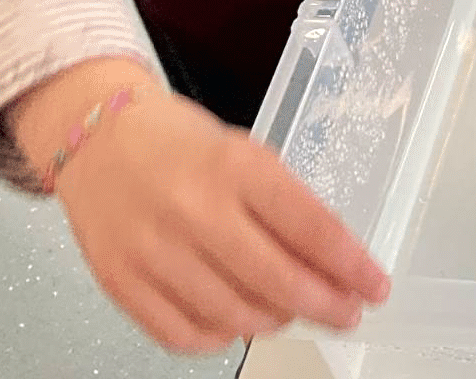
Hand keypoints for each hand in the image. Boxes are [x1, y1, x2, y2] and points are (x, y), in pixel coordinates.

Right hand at [8, 60, 389, 353]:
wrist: (100, 137)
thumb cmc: (182, 144)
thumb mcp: (246, 154)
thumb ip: (285, 206)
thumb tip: (334, 263)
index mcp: (236, 166)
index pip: (310, 227)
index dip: (351, 265)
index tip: (375, 286)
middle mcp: (194, 209)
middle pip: (277, 280)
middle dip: (325, 305)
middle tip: (347, 312)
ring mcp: (153, 250)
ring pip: (234, 316)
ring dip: (276, 321)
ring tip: (291, 310)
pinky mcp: (120, 281)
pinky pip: (183, 335)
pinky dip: (220, 337)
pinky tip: (237, 320)